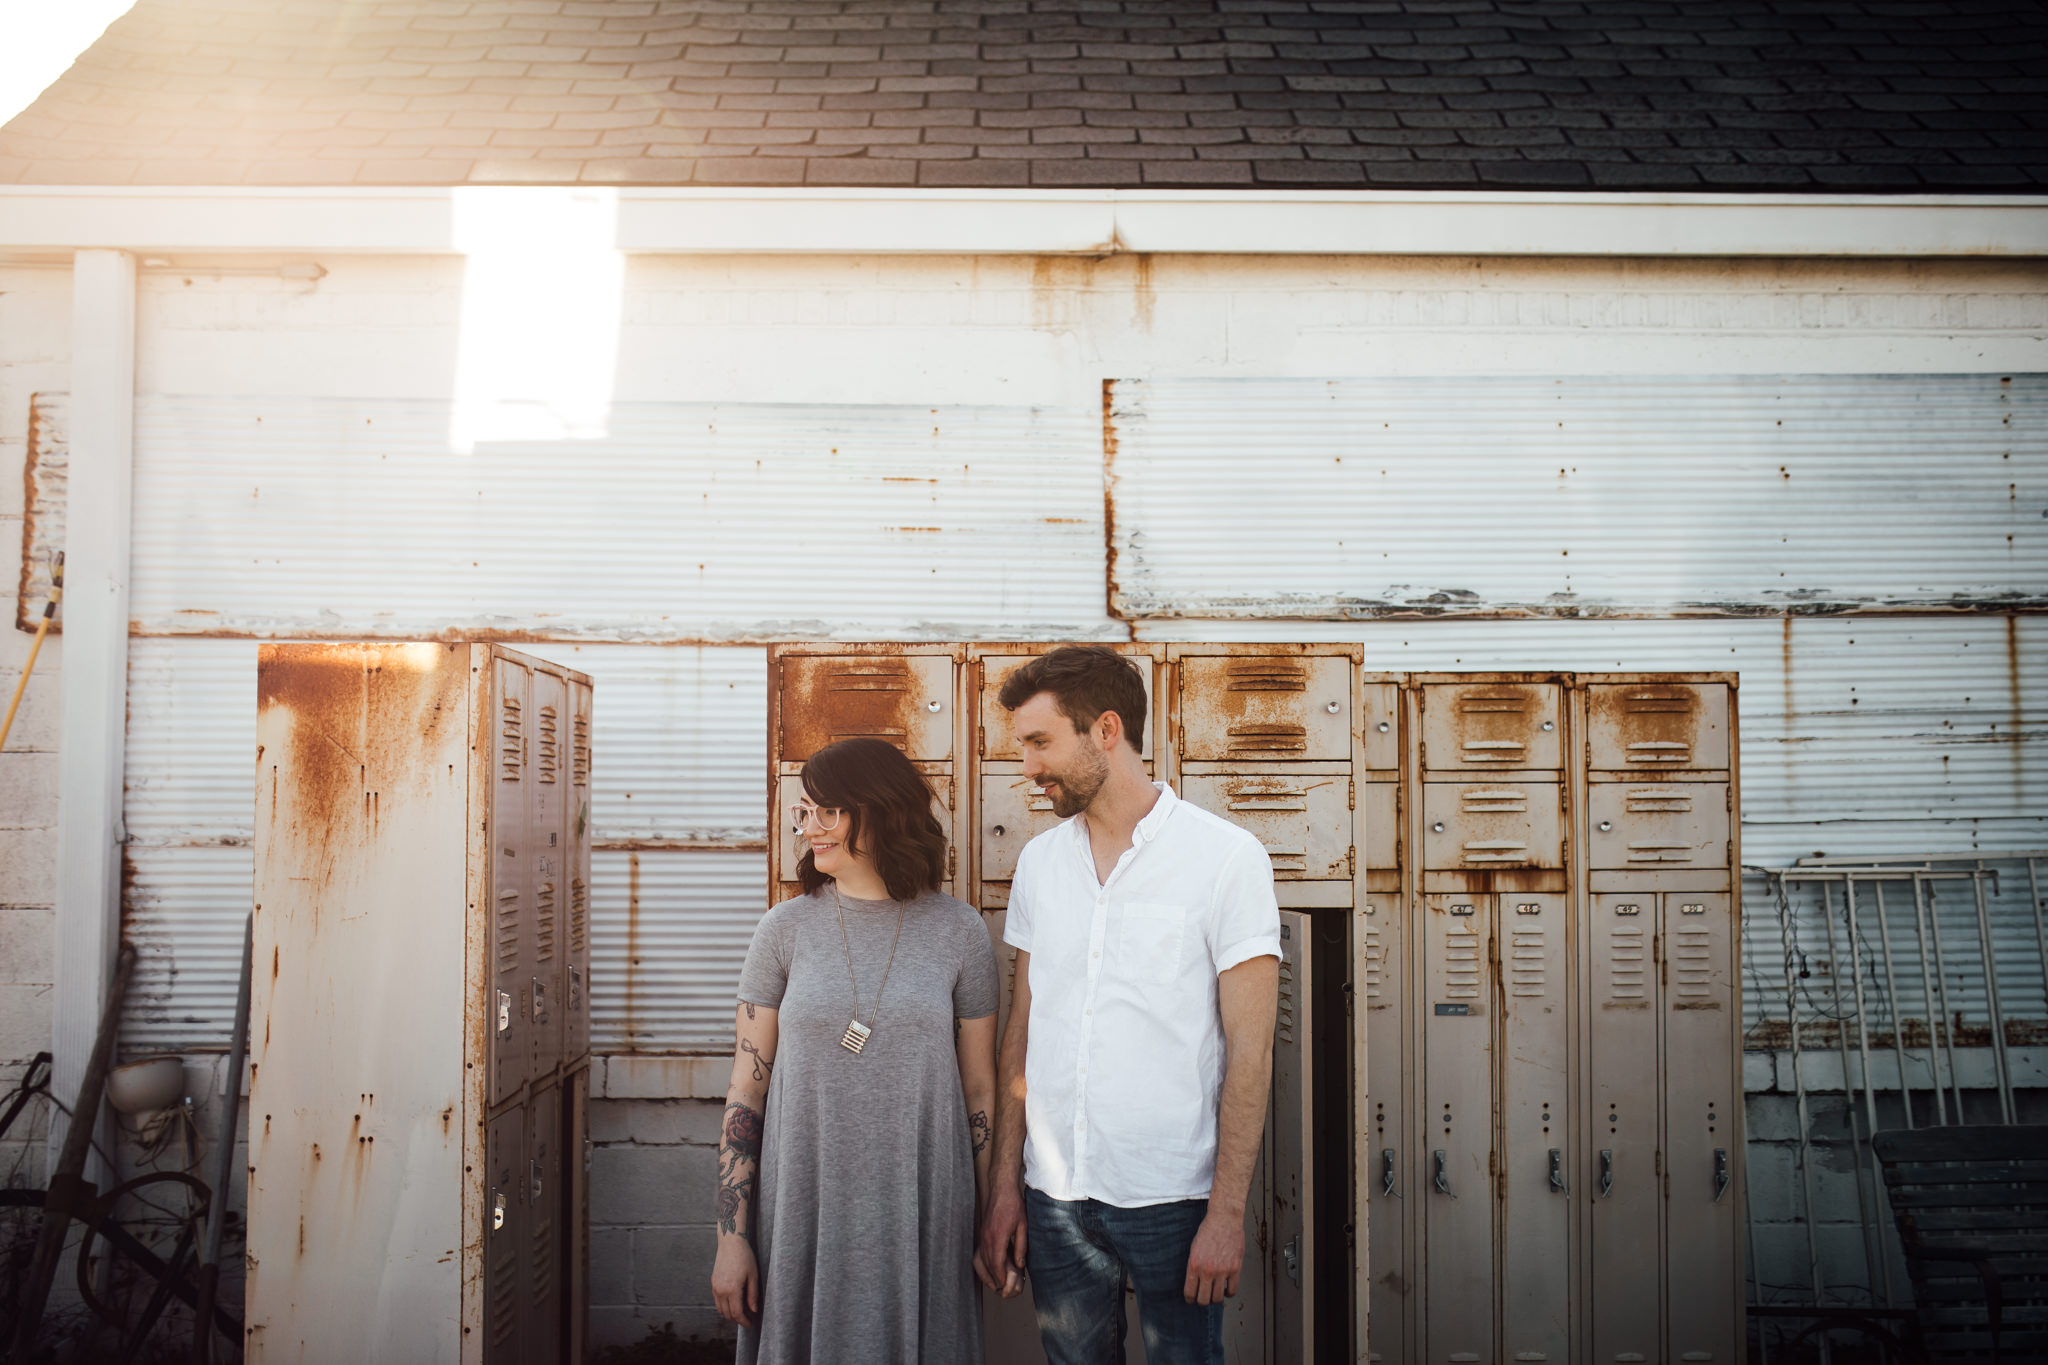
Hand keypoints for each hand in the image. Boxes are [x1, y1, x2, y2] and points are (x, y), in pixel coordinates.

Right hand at [712, 1237, 760, 1325]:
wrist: (730, 1243)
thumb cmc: (745, 1257)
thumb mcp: (753, 1275)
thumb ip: (753, 1294)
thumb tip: (753, 1310)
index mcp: (732, 1289)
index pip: (737, 1313)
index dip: (744, 1321)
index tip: (750, 1324)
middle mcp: (721, 1290)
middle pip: (727, 1314)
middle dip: (737, 1320)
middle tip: (747, 1319)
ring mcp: (715, 1287)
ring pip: (720, 1309)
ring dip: (729, 1314)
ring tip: (740, 1313)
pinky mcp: (713, 1283)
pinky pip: (717, 1300)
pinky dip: (723, 1306)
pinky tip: (732, 1303)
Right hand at [979, 1181, 1028, 1298]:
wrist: (1001, 1189)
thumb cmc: (1013, 1205)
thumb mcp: (1023, 1225)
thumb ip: (1021, 1246)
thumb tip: (1019, 1265)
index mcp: (997, 1235)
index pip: (996, 1262)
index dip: (1000, 1276)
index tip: (1005, 1286)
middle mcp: (986, 1237)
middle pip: (988, 1264)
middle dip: (995, 1279)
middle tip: (1003, 1291)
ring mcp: (982, 1236)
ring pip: (981, 1261)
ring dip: (987, 1275)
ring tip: (995, 1285)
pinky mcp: (981, 1234)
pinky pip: (978, 1254)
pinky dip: (981, 1265)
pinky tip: (987, 1272)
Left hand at [1182, 1208, 1242, 1305]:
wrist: (1224, 1219)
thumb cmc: (1208, 1231)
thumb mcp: (1193, 1249)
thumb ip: (1194, 1267)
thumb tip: (1195, 1282)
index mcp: (1194, 1265)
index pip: (1190, 1292)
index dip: (1190, 1299)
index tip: (1192, 1299)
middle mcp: (1207, 1270)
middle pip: (1203, 1300)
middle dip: (1202, 1301)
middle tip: (1203, 1298)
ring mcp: (1222, 1271)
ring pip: (1218, 1298)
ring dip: (1215, 1299)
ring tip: (1215, 1294)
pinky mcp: (1235, 1269)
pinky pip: (1232, 1290)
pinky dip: (1229, 1293)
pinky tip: (1226, 1289)